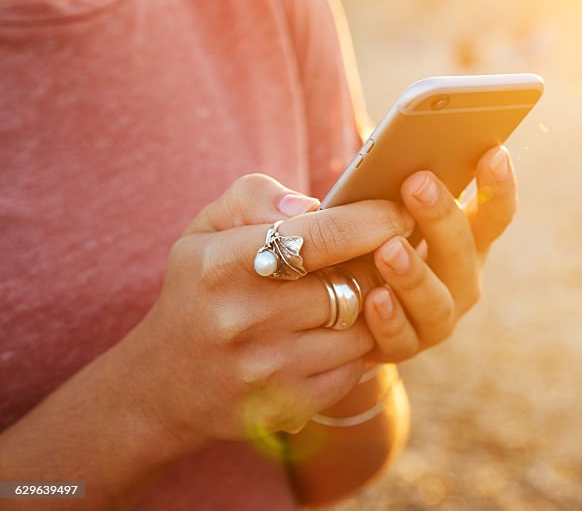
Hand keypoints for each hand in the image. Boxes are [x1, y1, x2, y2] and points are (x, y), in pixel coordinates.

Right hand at [125, 174, 412, 448]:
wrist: (162, 384)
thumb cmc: (199, 290)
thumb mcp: (206, 230)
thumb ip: (255, 196)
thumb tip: (312, 204)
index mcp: (224, 264)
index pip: (324, 235)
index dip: (374, 221)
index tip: (398, 213)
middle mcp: (244, 319)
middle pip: (352, 282)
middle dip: (375, 265)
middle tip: (379, 255)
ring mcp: (266, 369)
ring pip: (360, 329)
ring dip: (367, 309)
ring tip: (351, 294)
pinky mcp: (286, 406)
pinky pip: (352, 369)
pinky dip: (352, 350)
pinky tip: (332, 336)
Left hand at [359, 146, 516, 361]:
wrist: (343, 304)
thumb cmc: (368, 237)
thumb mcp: (382, 206)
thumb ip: (393, 182)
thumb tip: (392, 148)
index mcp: (467, 238)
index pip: (495, 213)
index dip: (499, 186)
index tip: (493, 152)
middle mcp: (463, 278)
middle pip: (465, 249)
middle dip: (442, 215)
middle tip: (417, 183)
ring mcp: (439, 316)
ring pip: (438, 301)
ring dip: (415, 275)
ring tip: (389, 249)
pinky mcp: (405, 346)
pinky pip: (402, 338)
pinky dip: (390, 319)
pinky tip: (374, 298)